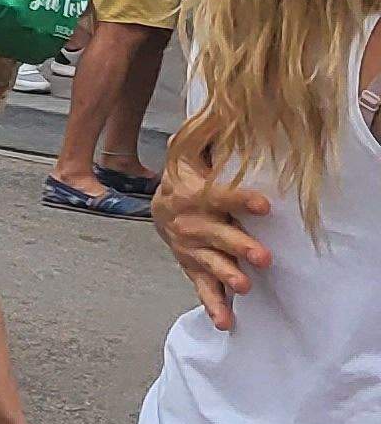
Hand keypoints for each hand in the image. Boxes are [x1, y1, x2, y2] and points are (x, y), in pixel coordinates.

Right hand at [152, 146, 272, 329]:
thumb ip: (205, 131)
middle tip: (262, 256)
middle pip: (217, 235)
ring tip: (244, 285)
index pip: (220, 195)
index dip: (241, 199)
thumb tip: (227, 102)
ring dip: (227, 275)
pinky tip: (226, 320)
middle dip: (239, 246)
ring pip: (210, 263)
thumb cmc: (186, 176)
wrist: (160, 208)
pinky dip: (213, 304)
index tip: (263, 205)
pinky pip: (202, 287)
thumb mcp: (189, 149)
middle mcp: (192, 223)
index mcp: (195, 193)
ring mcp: (192, 248)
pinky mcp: (193, 267)